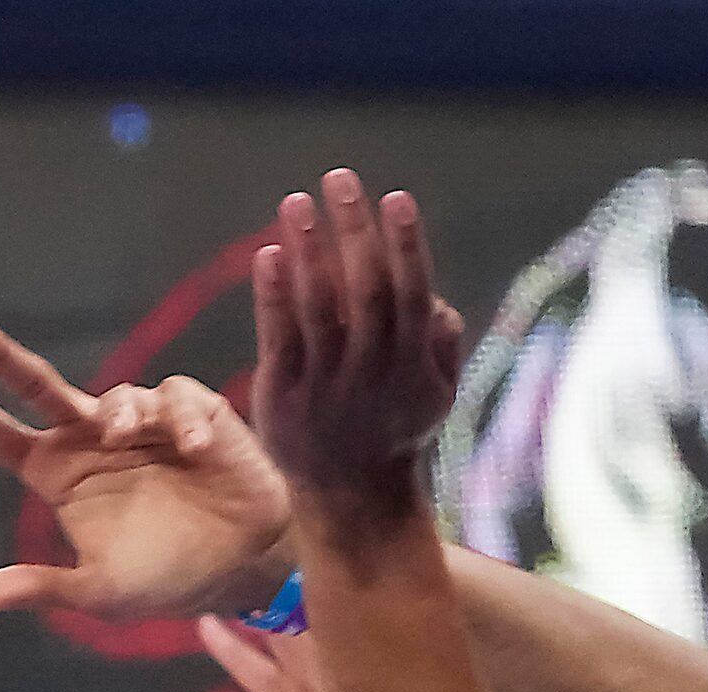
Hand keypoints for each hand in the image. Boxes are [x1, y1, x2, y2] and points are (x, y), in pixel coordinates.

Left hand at [0, 315, 294, 619]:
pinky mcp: (190, 412)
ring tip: (131, 440)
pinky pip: (174, 397)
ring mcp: (138, 422)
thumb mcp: (100, 592)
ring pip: (115, 394)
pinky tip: (195, 451)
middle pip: (34, 385)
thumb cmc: (167, 581)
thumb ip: (41, 588)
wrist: (244, 567)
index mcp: (58, 475)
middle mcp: (89, 440)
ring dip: (120, 414)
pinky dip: (180, 419)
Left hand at [251, 171, 467, 513]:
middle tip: (340, 178)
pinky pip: (279, 339)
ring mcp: (327, 384)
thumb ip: (438, 341)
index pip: (410, 292)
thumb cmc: (394, 430)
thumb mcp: (434, 393)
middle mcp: (373, 370)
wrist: (352, 498)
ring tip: (297, 203)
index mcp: (411, 361)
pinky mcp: (285, 396)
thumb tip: (432, 295)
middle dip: (355, 231)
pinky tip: (268, 256)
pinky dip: (274, 296)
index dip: (405, 244)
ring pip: (320, 309)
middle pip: (366, 290)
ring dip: (310, 251)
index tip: (395, 197)